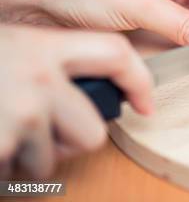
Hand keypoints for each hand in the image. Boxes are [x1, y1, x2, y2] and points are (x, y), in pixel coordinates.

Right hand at [0, 24, 152, 178]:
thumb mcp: (17, 44)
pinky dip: (8, 165)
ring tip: (9, 129)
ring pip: (55, 158)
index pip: (116, 55)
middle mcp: (40, 78)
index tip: (146, 104)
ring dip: (35, 153)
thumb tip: (98, 77)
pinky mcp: (3, 145)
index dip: (139, 81)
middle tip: (47, 128)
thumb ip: (54, 56)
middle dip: (73, 139)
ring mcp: (22, 113)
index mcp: (46, 46)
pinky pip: (21, 172)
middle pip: (94, 131)